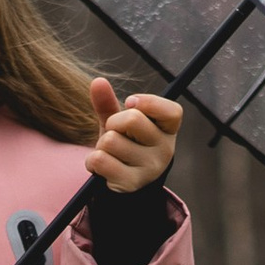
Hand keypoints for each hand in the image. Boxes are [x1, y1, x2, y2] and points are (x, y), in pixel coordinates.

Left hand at [87, 76, 181, 193]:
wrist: (121, 181)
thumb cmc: (124, 145)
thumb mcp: (119, 122)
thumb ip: (108, 102)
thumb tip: (98, 81)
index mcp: (168, 130)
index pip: (171, 111)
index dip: (147, 102)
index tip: (130, 104)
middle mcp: (165, 150)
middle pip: (133, 119)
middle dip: (113, 123)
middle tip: (116, 134)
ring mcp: (150, 169)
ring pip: (111, 141)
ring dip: (101, 145)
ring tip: (110, 154)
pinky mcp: (131, 183)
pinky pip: (100, 160)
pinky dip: (92, 161)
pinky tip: (102, 167)